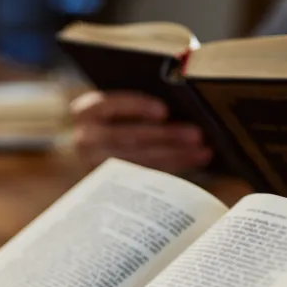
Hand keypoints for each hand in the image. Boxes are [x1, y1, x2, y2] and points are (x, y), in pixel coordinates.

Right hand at [71, 91, 212, 173]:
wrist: (85, 162)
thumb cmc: (110, 127)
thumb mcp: (113, 112)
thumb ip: (135, 105)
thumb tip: (178, 100)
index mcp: (86, 111)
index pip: (109, 104)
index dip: (137, 106)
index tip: (164, 111)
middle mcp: (84, 139)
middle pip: (129, 137)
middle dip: (167, 136)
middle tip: (196, 134)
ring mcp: (93, 165)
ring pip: (139, 161)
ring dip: (174, 156)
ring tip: (201, 152)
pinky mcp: (107, 186)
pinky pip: (142, 179)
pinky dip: (169, 170)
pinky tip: (190, 163)